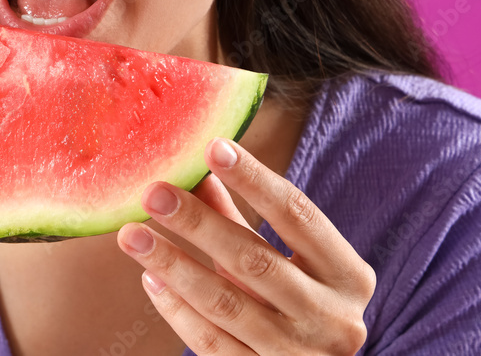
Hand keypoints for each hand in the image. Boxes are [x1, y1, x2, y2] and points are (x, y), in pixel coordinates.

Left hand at [117, 138, 375, 354]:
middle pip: (256, 261)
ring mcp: (298, 355)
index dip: (255, 180)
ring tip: (133, 234)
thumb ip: (239, 218)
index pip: (298, 215)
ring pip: (226, 305)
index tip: (212, 147)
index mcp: (347, 276)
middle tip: (153, 192)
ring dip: (174, 265)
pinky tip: (150, 278)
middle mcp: (331, 318)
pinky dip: (177, 310)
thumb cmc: (297, 305)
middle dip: (199, 224)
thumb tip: (195, 167)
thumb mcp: (283, 261)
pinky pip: (212, 343)